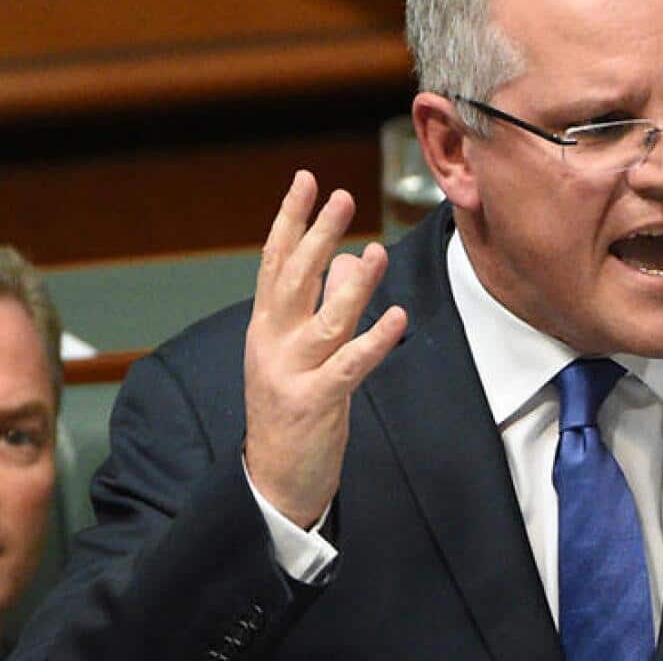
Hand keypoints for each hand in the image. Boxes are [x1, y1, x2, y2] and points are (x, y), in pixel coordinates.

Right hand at [243, 171, 407, 527]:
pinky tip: (397, 317)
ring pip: (325, 320)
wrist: (272, 481)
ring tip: (376, 250)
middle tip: (340, 196)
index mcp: (266, 327)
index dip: (291, 219)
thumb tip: (351, 258)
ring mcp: (291, 373)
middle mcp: (272, 344)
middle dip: (317, 235)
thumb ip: (322, 304)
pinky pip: (350, 366)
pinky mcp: (315, 403)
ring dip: (354, 285)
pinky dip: (374, 340)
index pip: (275, 262)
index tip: (306, 180)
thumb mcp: (300, 352)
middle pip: (294, 279)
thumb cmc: (291, 410)